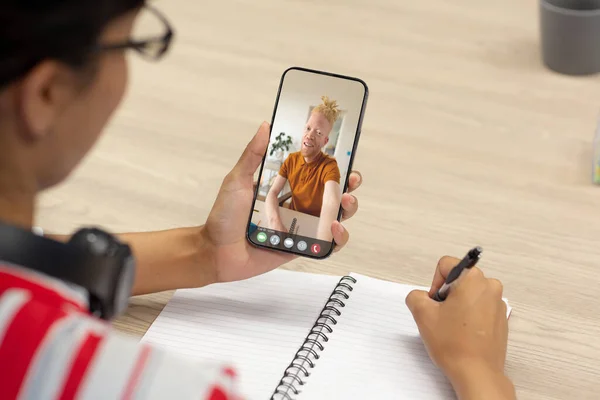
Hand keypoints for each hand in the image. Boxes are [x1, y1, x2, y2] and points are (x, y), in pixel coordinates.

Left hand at [202, 122, 361, 282]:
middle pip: (332, 196)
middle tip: (351, 181)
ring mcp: (301, 228)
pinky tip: (334, 229)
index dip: (334, 168)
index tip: (344, 158)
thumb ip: (253, 154)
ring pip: (335, 219)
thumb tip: (266, 126)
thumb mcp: (238, 180)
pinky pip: (326, 244)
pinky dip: (337, 238)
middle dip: (348, 187)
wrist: (215, 251)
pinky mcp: (301, 248)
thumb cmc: (224, 216)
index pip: (316, 176)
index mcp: (286, 189)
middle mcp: (297, 207)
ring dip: (347, 210)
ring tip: (345, 203)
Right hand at [405, 257, 513, 399]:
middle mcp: (490, 286)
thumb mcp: (422, 314)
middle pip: (459, 279)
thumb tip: (423, 297)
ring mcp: (499, 303)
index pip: (446, 265)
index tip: (435, 302)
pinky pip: (480, 307)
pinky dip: (470, 315)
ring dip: (458, 305)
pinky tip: (464, 333)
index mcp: (473, 279)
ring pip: (470, 293)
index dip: (435, 283)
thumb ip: (416, 296)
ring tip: (453, 326)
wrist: (477, 372)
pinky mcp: (501, 318)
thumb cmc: (453, 342)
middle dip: (447, 294)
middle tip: (442, 316)